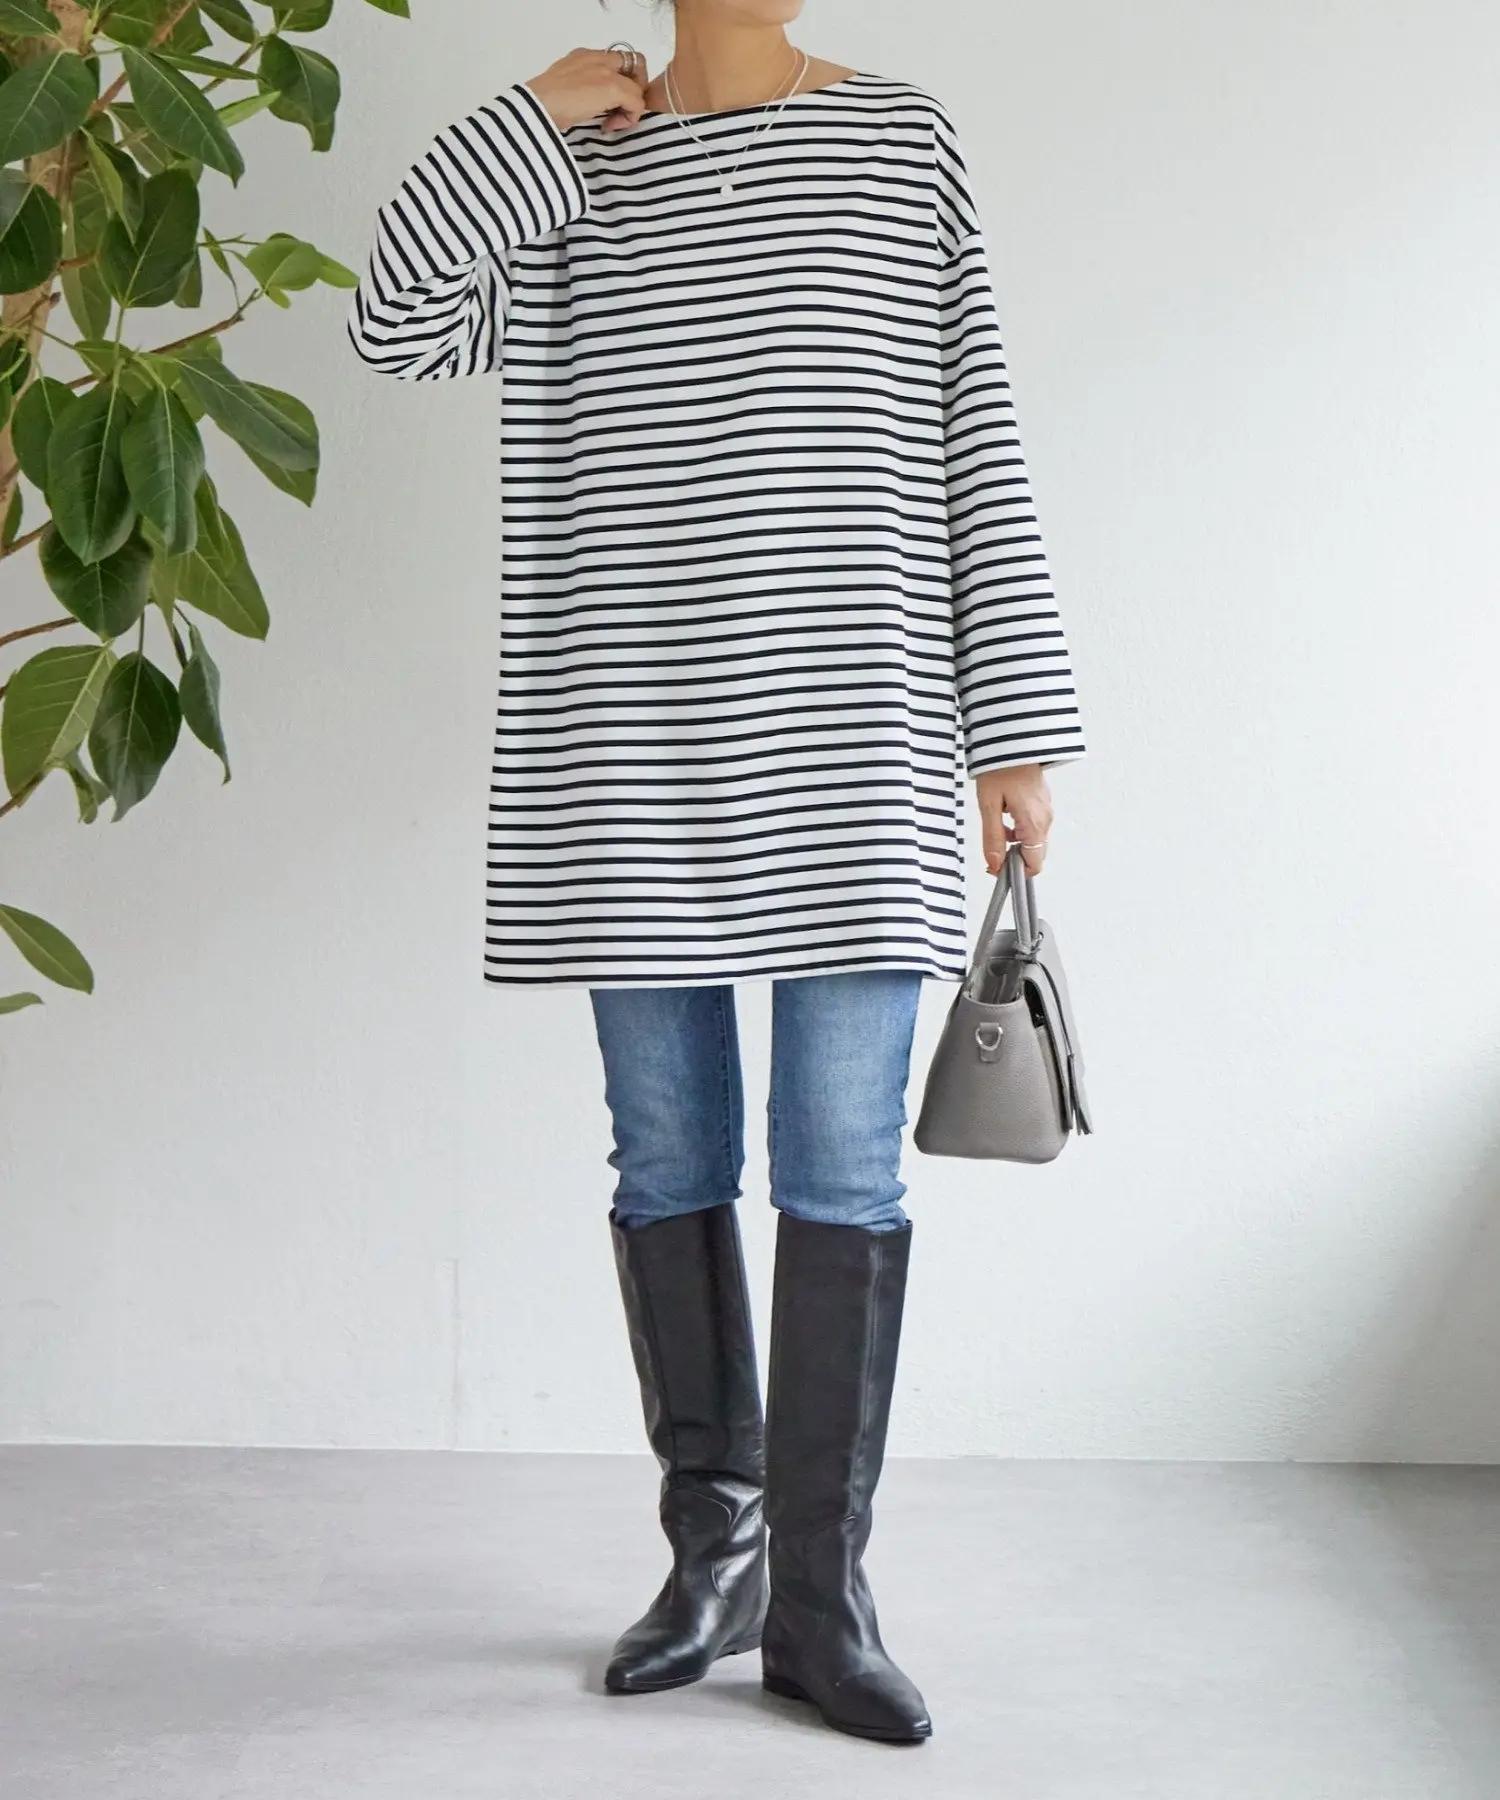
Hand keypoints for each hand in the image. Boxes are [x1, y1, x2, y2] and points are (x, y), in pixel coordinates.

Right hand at [526, 47, 648, 134]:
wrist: (536, 106)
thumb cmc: (541, 104)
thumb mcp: (563, 87)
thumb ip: (581, 86)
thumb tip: (593, 104)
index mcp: (585, 56)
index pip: (617, 61)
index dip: (622, 81)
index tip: (611, 103)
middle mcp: (598, 58)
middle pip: (636, 62)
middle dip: (635, 89)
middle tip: (621, 110)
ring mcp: (605, 71)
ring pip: (638, 86)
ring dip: (631, 108)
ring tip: (611, 122)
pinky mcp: (611, 87)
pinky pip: (636, 103)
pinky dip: (628, 119)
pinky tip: (609, 126)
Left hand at [975, 764, 1052, 879]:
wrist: (1013, 739)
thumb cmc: (1000, 767)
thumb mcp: (989, 805)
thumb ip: (992, 838)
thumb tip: (995, 864)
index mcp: (1034, 824)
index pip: (1034, 864)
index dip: (1015, 872)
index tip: (996, 868)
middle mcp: (1045, 819)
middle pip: (1034, 853)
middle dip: (1014, 857)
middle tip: (992, 848)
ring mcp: (1046, 809)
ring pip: (1033, 839)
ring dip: (1016, 841)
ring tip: (995, 823)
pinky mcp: (1042, 801)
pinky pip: (1034, 824)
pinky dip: (1020, 827)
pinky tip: (1004, 813)